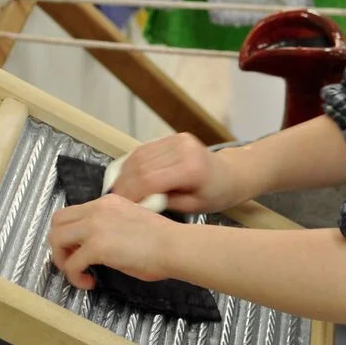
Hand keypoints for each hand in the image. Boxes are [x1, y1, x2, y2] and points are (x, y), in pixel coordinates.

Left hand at [48, 193, 175, 289]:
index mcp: (107, 202)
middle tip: (73, 261)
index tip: (79, 250)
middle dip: (60, 245)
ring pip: (56, 240)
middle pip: (57, 223)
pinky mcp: (97, 247)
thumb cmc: (163, 240)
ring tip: (78, 273)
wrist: (175, 246)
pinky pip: (71, 265)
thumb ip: (110, 226)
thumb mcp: (130, 221)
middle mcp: (97, 209)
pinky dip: (75, 277)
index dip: (69, 234)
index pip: (72, 213)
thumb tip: (97, 245)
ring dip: (62, 260)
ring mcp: (95, 227)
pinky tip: (90, 283)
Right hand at [113, 133, 247, 213]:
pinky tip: (128, 177)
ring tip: (119, 190)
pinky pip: (145, 149)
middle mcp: (183, 148)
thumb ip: (163, 203)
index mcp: (190, 168)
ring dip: (125, 172)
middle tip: (113, 200)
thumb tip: (135, 202)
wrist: (231, 173)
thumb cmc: (215, 195)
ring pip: (139, 154)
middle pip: (140, 165)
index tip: (120, 206)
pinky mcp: (173, 137)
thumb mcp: (192, 208)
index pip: (149, 179)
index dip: (130, 193)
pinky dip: (133, 163)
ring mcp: (177, 139)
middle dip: (124, 183)